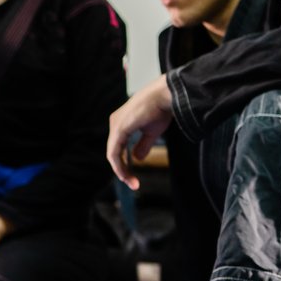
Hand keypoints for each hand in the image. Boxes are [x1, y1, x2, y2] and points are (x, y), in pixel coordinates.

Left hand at [106, 74, 173, 189]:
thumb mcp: (152, 132)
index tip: (134, 178)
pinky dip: (119, 165)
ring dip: (121, 170)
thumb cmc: (161, 109)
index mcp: (121, 123)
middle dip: (122, 170)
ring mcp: (116, 125)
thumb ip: (143, 145)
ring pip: (113, 154)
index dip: (124, 164)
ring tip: (132, 182)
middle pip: (114, 152)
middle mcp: (115, 123)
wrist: (167, 95)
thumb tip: (137, 158)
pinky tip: (125, 174)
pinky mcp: (119, 128)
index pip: (118, 148)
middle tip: (133, 184)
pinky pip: (114, 152)